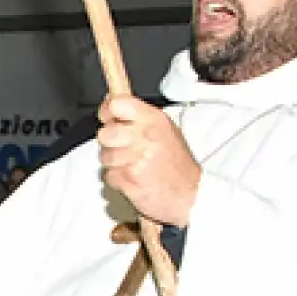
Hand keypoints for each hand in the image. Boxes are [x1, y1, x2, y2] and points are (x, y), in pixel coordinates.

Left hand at [97, 96, 200, 226]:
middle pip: (105, 133)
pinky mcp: (129, 179)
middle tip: (122, 146)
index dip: (107, 111)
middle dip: (109, 142)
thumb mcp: (165, 129)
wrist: (190, 195)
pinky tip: (133, 178)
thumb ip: (139, 116)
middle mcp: (145, 137)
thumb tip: (114, 100)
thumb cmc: (177, 163)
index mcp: (154, 120)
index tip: (108, 117)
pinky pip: (109, 175)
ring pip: (105, 156)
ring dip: (114, 162)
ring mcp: (137, 159)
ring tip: (132, 164)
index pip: (118, 104)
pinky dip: (118, 178)